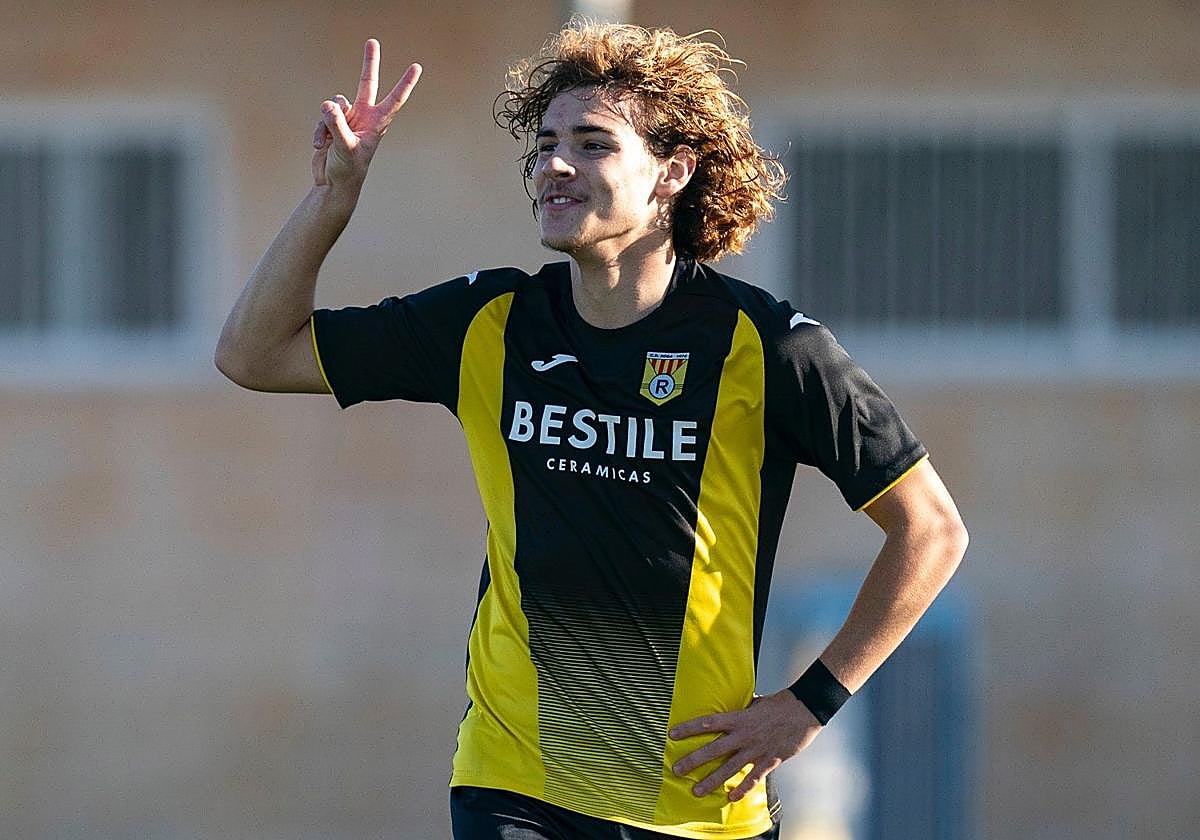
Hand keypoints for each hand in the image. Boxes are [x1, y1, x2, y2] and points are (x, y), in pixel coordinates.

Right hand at [311, 39, 421, 188]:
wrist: (334, 184)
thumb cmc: (348, 170)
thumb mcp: (344, 148)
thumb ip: (336, 124)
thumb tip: (328, 104)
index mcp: (377, 123)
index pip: (394, 99)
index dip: (405, 83)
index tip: (417, 67)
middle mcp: (364, 117)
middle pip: (367, 83)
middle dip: (369, 63)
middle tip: (372, 41)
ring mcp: (348, 118)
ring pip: (334, 103)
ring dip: (327, 121)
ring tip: (329, 142)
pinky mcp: (332, 123)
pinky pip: (322, 115)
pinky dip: (318, 131)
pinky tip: (320, 146)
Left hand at [668, 690, 821, 801]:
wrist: (805, 710)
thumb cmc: (780, 704)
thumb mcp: (756, 702)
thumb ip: (742, 709)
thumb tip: (732, 707)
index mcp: (739, 718)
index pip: (708, 723)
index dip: (689, 728)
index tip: (672, 734)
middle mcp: (744, 735)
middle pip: (713, 749)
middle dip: (693, 760)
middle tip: (677, 769)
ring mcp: (756, 749)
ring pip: (729, 768)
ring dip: (712, 780)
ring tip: (697, 791)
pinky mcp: (770, 759)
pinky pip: (754, 778)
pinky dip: (743, 789)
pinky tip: (731, 797)